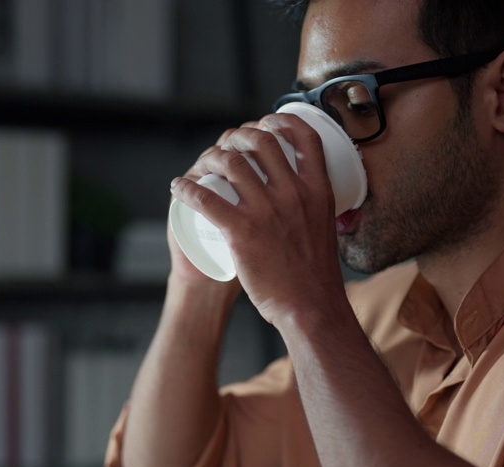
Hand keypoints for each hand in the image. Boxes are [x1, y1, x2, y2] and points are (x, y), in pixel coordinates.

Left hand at [168, 113, 345, 328]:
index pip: (306, 137)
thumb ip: (314, 211)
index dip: (284, 121)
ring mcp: (267, 211)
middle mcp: (294, 193)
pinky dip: (187, 189)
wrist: (311, 308)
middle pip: (262, 142)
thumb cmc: (317, 276)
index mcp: (318, 190)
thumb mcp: (325, 229)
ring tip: (202, 164)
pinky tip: (178, 188)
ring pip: (231, 163)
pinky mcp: (242, 231)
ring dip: (210, 156)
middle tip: (229, 142)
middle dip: (240, 133)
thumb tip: (309, 201)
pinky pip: (206, 199)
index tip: (268, 121)